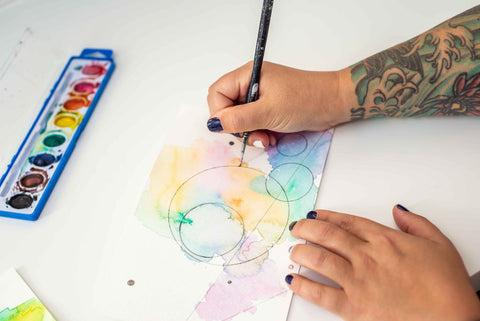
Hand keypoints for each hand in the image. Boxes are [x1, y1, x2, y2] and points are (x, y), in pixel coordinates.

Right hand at [207, 62, 352, 146]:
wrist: (335, 103)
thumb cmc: (307, 100)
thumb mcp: (269, 112)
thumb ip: (238, 119)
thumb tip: (213, 124)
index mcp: (248, 75)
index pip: (217, 93)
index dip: (220, 113)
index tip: (233, 128)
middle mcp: (251, 83)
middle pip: (227, 108)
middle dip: (238, 126)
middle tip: (254, 135)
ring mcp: (260, 96)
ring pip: (240, 119)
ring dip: (250, 133)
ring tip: (266, 138)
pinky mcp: (269, 108)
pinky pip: (254, 123)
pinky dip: (260, 133)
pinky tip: (271, 137)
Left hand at [287, 205, 479, 320]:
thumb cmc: (447, 286)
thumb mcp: (439, 244)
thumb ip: (416, 223)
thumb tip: (399, 211)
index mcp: (384, 240)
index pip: (347, 222)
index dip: (327, 217)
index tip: (315, 215)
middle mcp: (367, 256)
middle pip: (327, 235)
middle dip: (306, 228)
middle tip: (296, 228)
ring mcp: (358, 281)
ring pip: (319, 258)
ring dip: (301, 251)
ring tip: (294, 249)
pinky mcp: (354, 307)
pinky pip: (320, 294)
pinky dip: (303, 285)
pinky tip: (292, 278)